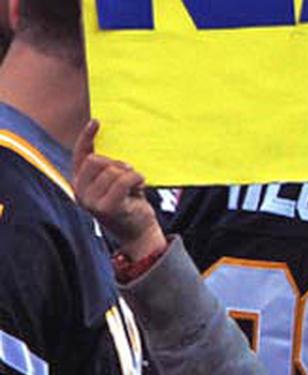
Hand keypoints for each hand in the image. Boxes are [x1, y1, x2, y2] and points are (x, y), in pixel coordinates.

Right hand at [73, 120, 166, 260]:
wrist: (139, 233)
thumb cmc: (130, 205)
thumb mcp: (118, 183)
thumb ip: (111, 168)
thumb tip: (114, 146)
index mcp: (81, 183)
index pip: (80, 155)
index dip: (86, 137)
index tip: (96, 122)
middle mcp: (80, 192)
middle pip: (97, 160)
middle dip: (118, 164)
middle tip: (131, 175)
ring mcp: (91, 201)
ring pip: (113, 170)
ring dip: (131, 175)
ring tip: (135, 188)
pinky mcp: (106, 207)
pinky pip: (123, 180)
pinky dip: (136, 179)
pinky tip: (141, 186)